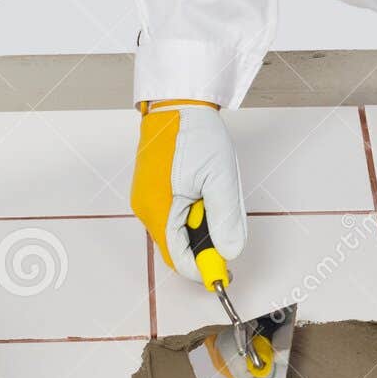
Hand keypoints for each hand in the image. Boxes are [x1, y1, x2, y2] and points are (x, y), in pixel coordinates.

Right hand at [130, 101, 246, 281]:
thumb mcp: (221, 178)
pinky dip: (192, 215)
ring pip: (176, 231)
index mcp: (158, 210)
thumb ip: (225, 219)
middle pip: (177, 246)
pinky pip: (172, 215)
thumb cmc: (196, 134)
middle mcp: (145, 209)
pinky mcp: (151, 190)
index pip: (178, 259)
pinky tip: (207, 194)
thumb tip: (230, 253)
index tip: (226, 274)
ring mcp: (146, 199)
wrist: (177, 103)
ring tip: (219, 199)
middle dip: (205, 246)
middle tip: (231, 233)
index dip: (203, 270)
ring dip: (200, 227)